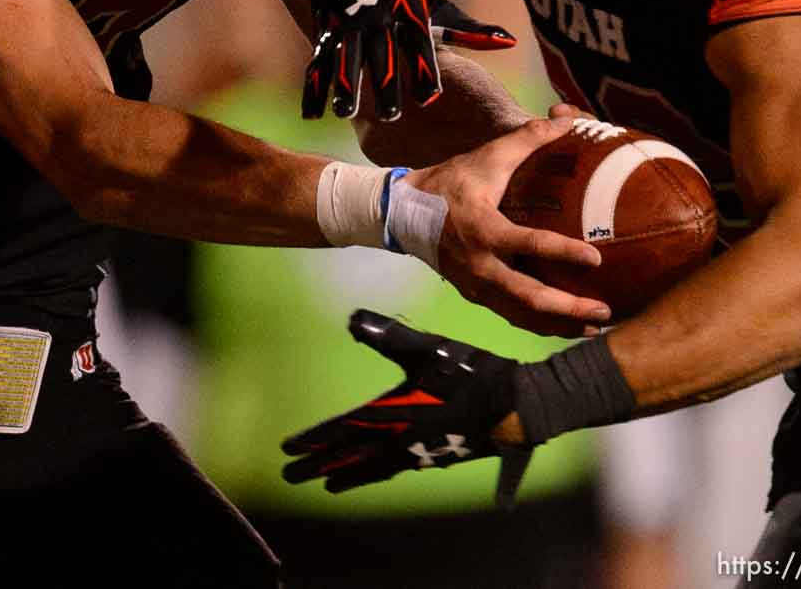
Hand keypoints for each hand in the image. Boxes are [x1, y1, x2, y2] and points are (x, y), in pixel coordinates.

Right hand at [280, 0, 515, 121]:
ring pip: (347, 59)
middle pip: (381, 55)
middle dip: (385, 84)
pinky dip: (315, 89)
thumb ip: (467, 29)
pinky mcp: (324, 32)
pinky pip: (319, 63)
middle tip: (392, 115)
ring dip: (346, 86)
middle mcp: (376, 17)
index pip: (416, 43)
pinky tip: (313, 115)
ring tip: (347, 113)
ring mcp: (347, 24)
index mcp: (406, 10)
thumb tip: (508, 43)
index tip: (429, 99)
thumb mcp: (433, 3)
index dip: (422, 70)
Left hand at [282, 310, 532, 507]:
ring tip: (327, 482)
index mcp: (392, 416)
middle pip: (350, 457)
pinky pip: (393, 469)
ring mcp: (418, 452)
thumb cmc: (470, 374)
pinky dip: (375, 473)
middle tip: (290, 476)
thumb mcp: (428, 349)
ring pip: (371, 468)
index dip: (313, 440)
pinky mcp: (434, 455)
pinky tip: (377, 470)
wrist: (514, 407)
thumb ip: (389, 335)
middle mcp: (399, 440)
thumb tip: (352, 319)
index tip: (286, 450)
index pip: (342, 430)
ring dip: (345, 473)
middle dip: (318, 466)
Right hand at [410, 113, 611, 335]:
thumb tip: (568, 117)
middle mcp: (481, 265)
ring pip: (522, 315)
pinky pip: (511, 314)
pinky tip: (564, 325)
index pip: (529, 245)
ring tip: (594, 328)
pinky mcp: (474, 295)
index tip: (595, 259)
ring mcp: (476, 285)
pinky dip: (539, 323)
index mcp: (485, 230)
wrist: (403, 212)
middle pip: (529, 298)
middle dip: (569, 309)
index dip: (563, 253)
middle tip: (604, 311)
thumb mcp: (488, 157)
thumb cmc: (451, 182)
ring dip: (559, 324)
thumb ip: (529, 138)